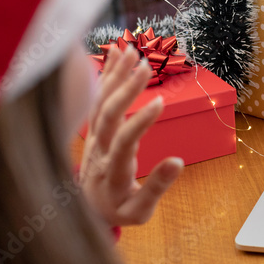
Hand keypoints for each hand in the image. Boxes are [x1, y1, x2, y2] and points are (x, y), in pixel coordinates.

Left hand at [79, 46, 183, 226]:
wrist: (84, 210)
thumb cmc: (119, 210)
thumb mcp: (140, 212)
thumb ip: (157, 187)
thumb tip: (179, 161)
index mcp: (112, 171)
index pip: (124, 142)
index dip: (140, 122)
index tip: (160, 102)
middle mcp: (98, 150)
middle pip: (107, 116)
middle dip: (126, 89)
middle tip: (146, 66)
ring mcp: (92, 137)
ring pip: (99, 103)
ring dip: (115, 75)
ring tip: (133, 50)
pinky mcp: (93, 129)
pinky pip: (97, 98)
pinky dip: (106, 75)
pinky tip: (118, 53)